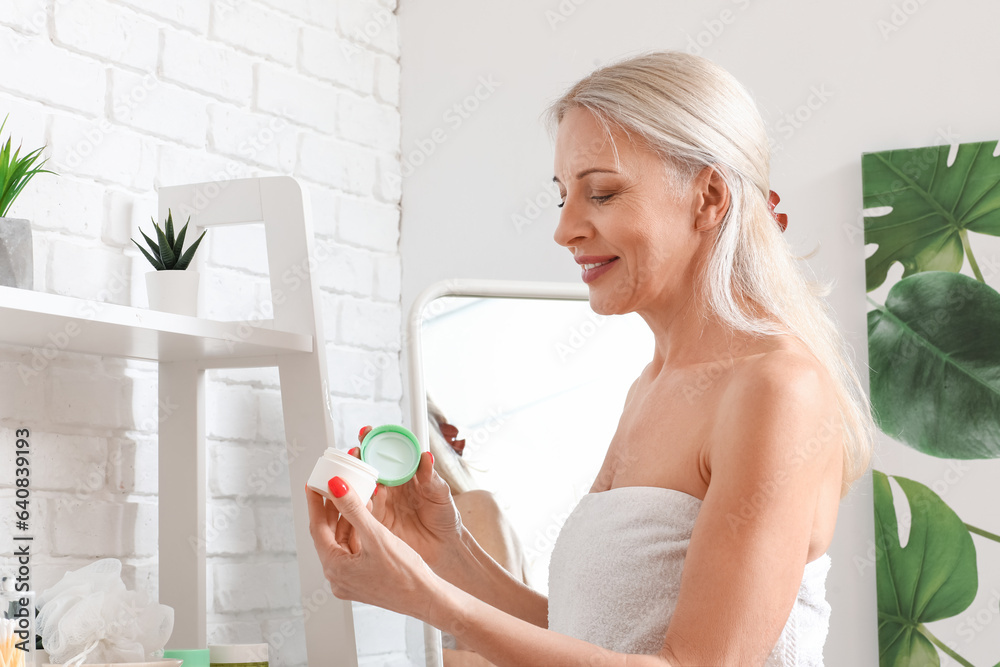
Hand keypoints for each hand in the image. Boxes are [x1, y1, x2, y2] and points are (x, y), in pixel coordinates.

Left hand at [305, 475, 437, 619]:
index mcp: (335, 568)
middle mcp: (338, 577)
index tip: (313, 484)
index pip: (317, 528)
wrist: (427, 599)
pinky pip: (354, 550)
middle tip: (333, 486)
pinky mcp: (363, 579)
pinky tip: (367, 517)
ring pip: (342, 541)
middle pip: (328, 535)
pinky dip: (358, 532)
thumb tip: (335, 486)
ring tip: (354, 496)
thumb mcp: (376, 536)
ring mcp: (350, 580)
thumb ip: (353, 509)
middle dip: (332, 509)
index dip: (315, 503)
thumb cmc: (404, 574)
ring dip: (347, 519)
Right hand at [351, 425, 465, 573]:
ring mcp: (382, 503)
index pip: (388, 453)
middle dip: (359, 455)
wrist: (444, 548)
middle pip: (369, 466)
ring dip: (356, 476)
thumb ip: (432, 477)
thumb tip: (426, 456)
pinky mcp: (377, 521)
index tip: (367, 431)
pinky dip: (358, 500)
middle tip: (355, 450)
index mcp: (405, 475)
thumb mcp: (441, 494)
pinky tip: (358, 494)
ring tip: (353, 468)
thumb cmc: (445, 518)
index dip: (376, 441)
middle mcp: (391, 486)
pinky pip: (363, 508)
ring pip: (363, 485)